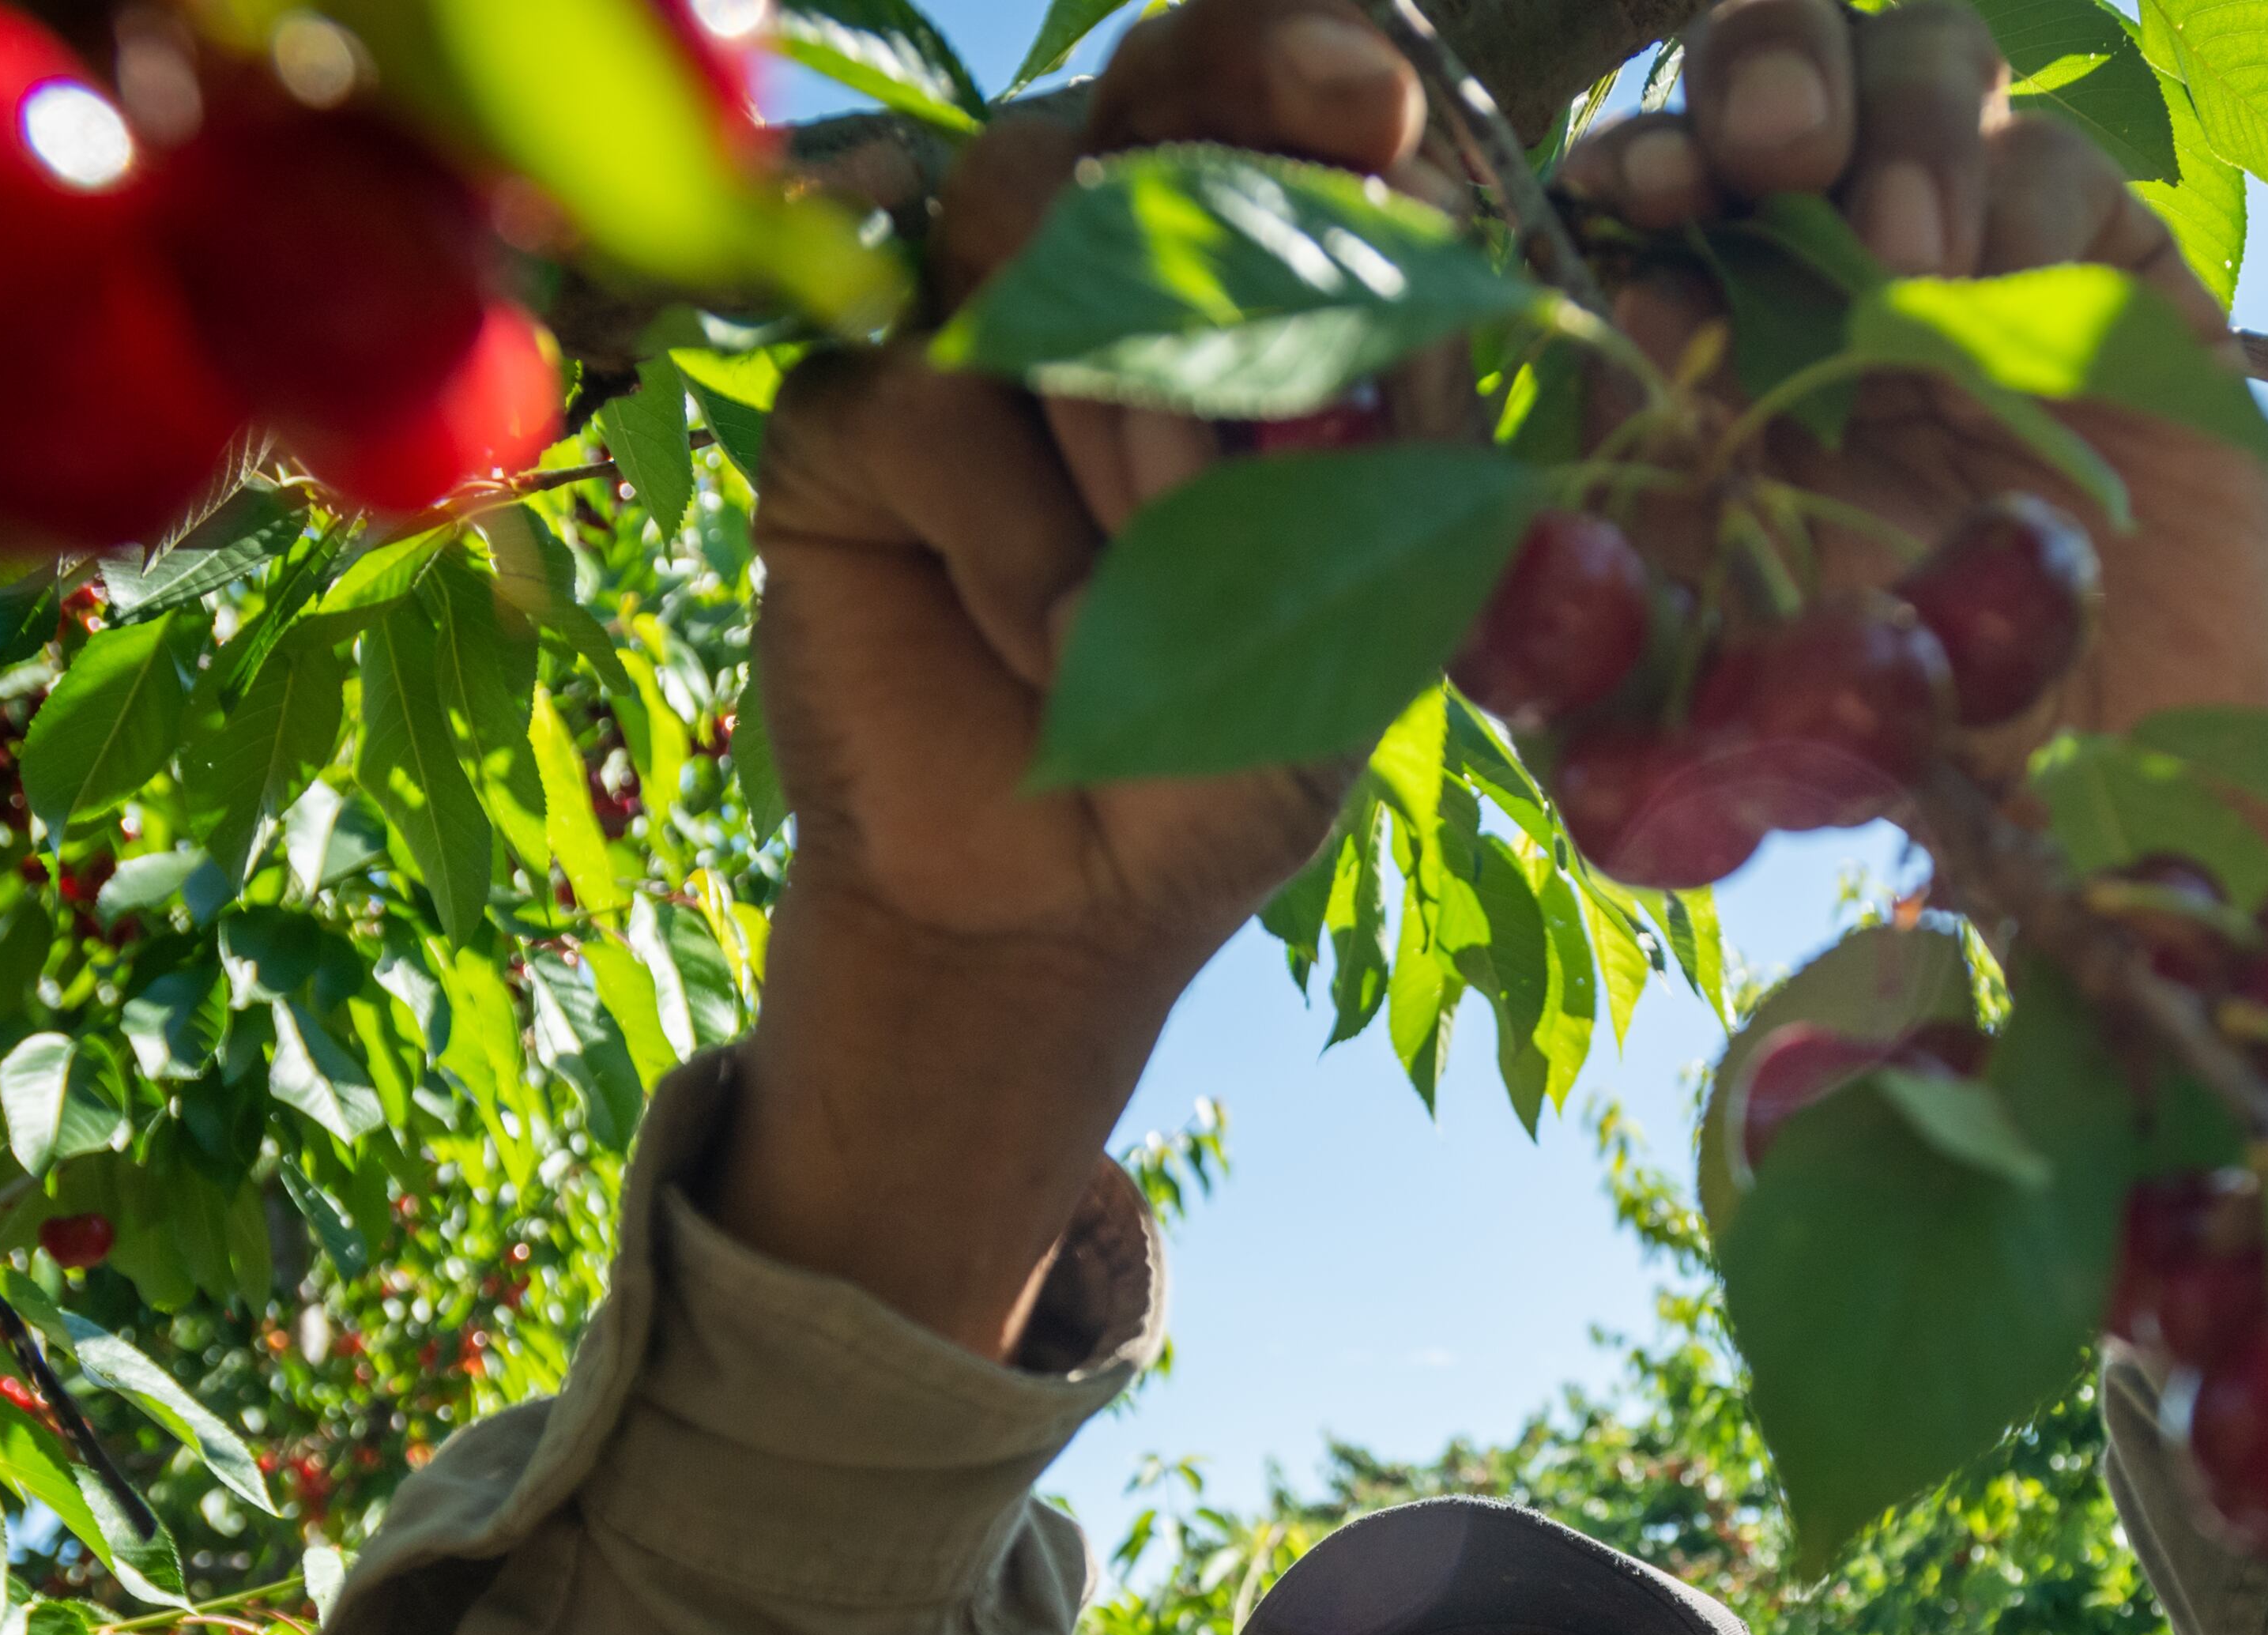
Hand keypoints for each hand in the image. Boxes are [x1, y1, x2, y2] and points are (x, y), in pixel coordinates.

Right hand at [714, 0, 1452, 1339]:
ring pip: (1026, 210)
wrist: (1047, 918)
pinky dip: (1005, 534)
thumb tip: (1423, 251)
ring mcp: (966, 344)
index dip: (1308, 84)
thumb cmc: (1210, 773)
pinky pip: (917, 397)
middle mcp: (1099, 296)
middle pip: (1139, 108)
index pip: (1272, 142)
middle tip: (1337, 121)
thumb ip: (1390, 464)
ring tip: (1150, 575)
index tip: (1378, 114)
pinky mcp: (844, 422)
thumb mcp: (1350, 638)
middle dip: (1228, 100)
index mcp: (1238, 320)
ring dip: (1125, 397)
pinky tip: (1036, 641)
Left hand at [1559, 0, 2267, 756]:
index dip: (1636, 161)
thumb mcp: (1732, 629)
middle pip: (1770, 66)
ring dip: (1889, 123)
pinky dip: (2009, 198)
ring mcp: (1968, 239)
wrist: (2103, 759)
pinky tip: (1985, 297)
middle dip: (1755, 75)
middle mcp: (1831, 256)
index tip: (1631, 192)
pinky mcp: (2096, 253)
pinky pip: (2044, 154)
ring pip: (1909, 59)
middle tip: (1766, 152)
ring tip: (1899, 260)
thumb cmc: (1897, 714)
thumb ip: (1652, 501)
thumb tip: (1630, 311)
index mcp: (1714, 326)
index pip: (1650, 180)